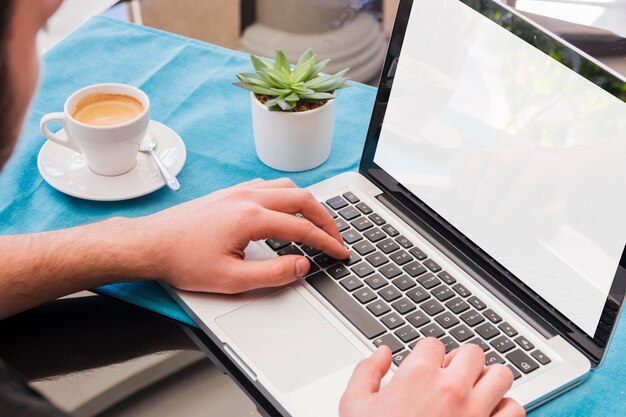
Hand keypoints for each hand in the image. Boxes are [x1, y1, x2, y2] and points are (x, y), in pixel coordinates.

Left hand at [141, 178, 348, 293]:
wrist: (151, 244)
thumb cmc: (184, 262)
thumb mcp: (231, 280)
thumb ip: (273, 275)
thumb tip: (302, 266)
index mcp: (251, 217)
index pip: (303, 227)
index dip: (327, 242)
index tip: (341, 252)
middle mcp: (248, 197)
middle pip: (302, 198)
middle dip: (326, 218)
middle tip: (336, 238)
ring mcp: (238, 191)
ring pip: (286, 187)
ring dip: (307, 204)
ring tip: (316, 223)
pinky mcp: (230, 193)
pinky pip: (268, 186)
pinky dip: (287, 196)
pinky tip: (284, 210)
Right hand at [340, 338, 523, 416]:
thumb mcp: (354, 405)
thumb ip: (366, 372)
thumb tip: (382, 354)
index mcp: (417, 375)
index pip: (434, 344)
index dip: (427, 356)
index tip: (424, 370)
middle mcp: (450, 388)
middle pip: (472, 352)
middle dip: (461, 362)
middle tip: (451, 377)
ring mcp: (475, 411)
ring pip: (501, 375)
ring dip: (489, 380)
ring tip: (475, 391)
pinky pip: (514, 409)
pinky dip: (505, 410)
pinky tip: (488, 415)